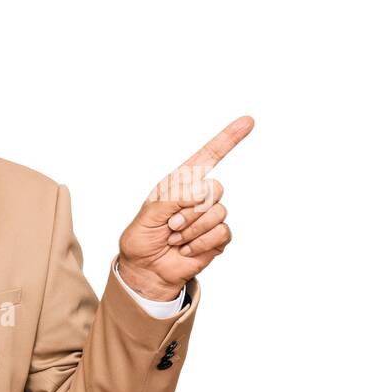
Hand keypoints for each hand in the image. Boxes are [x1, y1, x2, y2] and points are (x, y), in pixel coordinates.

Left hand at [118, 116, 253, 299]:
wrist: (147, 269)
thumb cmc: (143, 238)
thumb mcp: (148, 214)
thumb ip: (172, 197)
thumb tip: (202, 192)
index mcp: (182, 182)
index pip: (209, 155)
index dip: (229, 138)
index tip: (248, 121)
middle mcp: (199, 196)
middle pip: (215, 188)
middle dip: (190, 209)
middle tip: (171, 224)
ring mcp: (210, 216)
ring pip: (218, 212)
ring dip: (192, 229)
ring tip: (176, 238)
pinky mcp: (218, 238)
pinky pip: (221, 233)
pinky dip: (199, 243)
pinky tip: (185, 248)